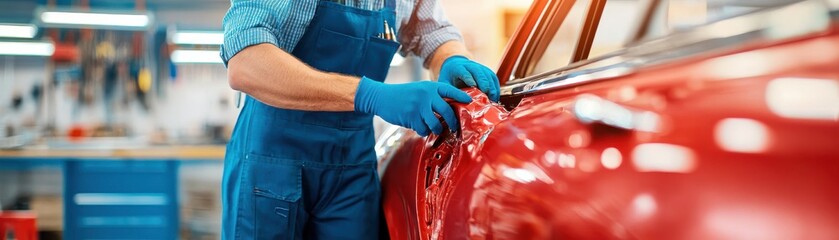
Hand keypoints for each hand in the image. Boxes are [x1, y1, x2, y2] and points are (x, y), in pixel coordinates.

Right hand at [355, 77, 471, 135]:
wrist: (382, 97)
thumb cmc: (403, 95)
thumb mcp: (419, 90)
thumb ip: (433, 97)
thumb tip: (448, 110)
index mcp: (430, 87)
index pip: (450, 90)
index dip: (461, 96)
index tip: (470, 101)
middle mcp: (427, 95)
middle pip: (447, 111)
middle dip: (453, 122)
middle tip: (455, 127)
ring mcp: (419, 106)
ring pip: (436, 124)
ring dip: (437, 129)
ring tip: (435, 128)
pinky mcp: (411, 117)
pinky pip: (423, 129)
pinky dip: (422, 131)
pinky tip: (418, 126)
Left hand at [438, 56, 500, 101]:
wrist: (454, 66)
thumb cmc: (449, 78)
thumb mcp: (444, 84)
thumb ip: (449, 93)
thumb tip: (454, 106)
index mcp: (457, 67)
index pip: (463, 71)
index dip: (468, 78)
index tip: (472, 85)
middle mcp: (469, 65)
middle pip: (478, 72)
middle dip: (483, 82)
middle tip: (486, 94)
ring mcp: (479, 67)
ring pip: (488, 74)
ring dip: (491, 86)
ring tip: (492, 99)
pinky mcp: (486, 71)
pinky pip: (493, 77)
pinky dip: (496, 87)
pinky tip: (495, 97)